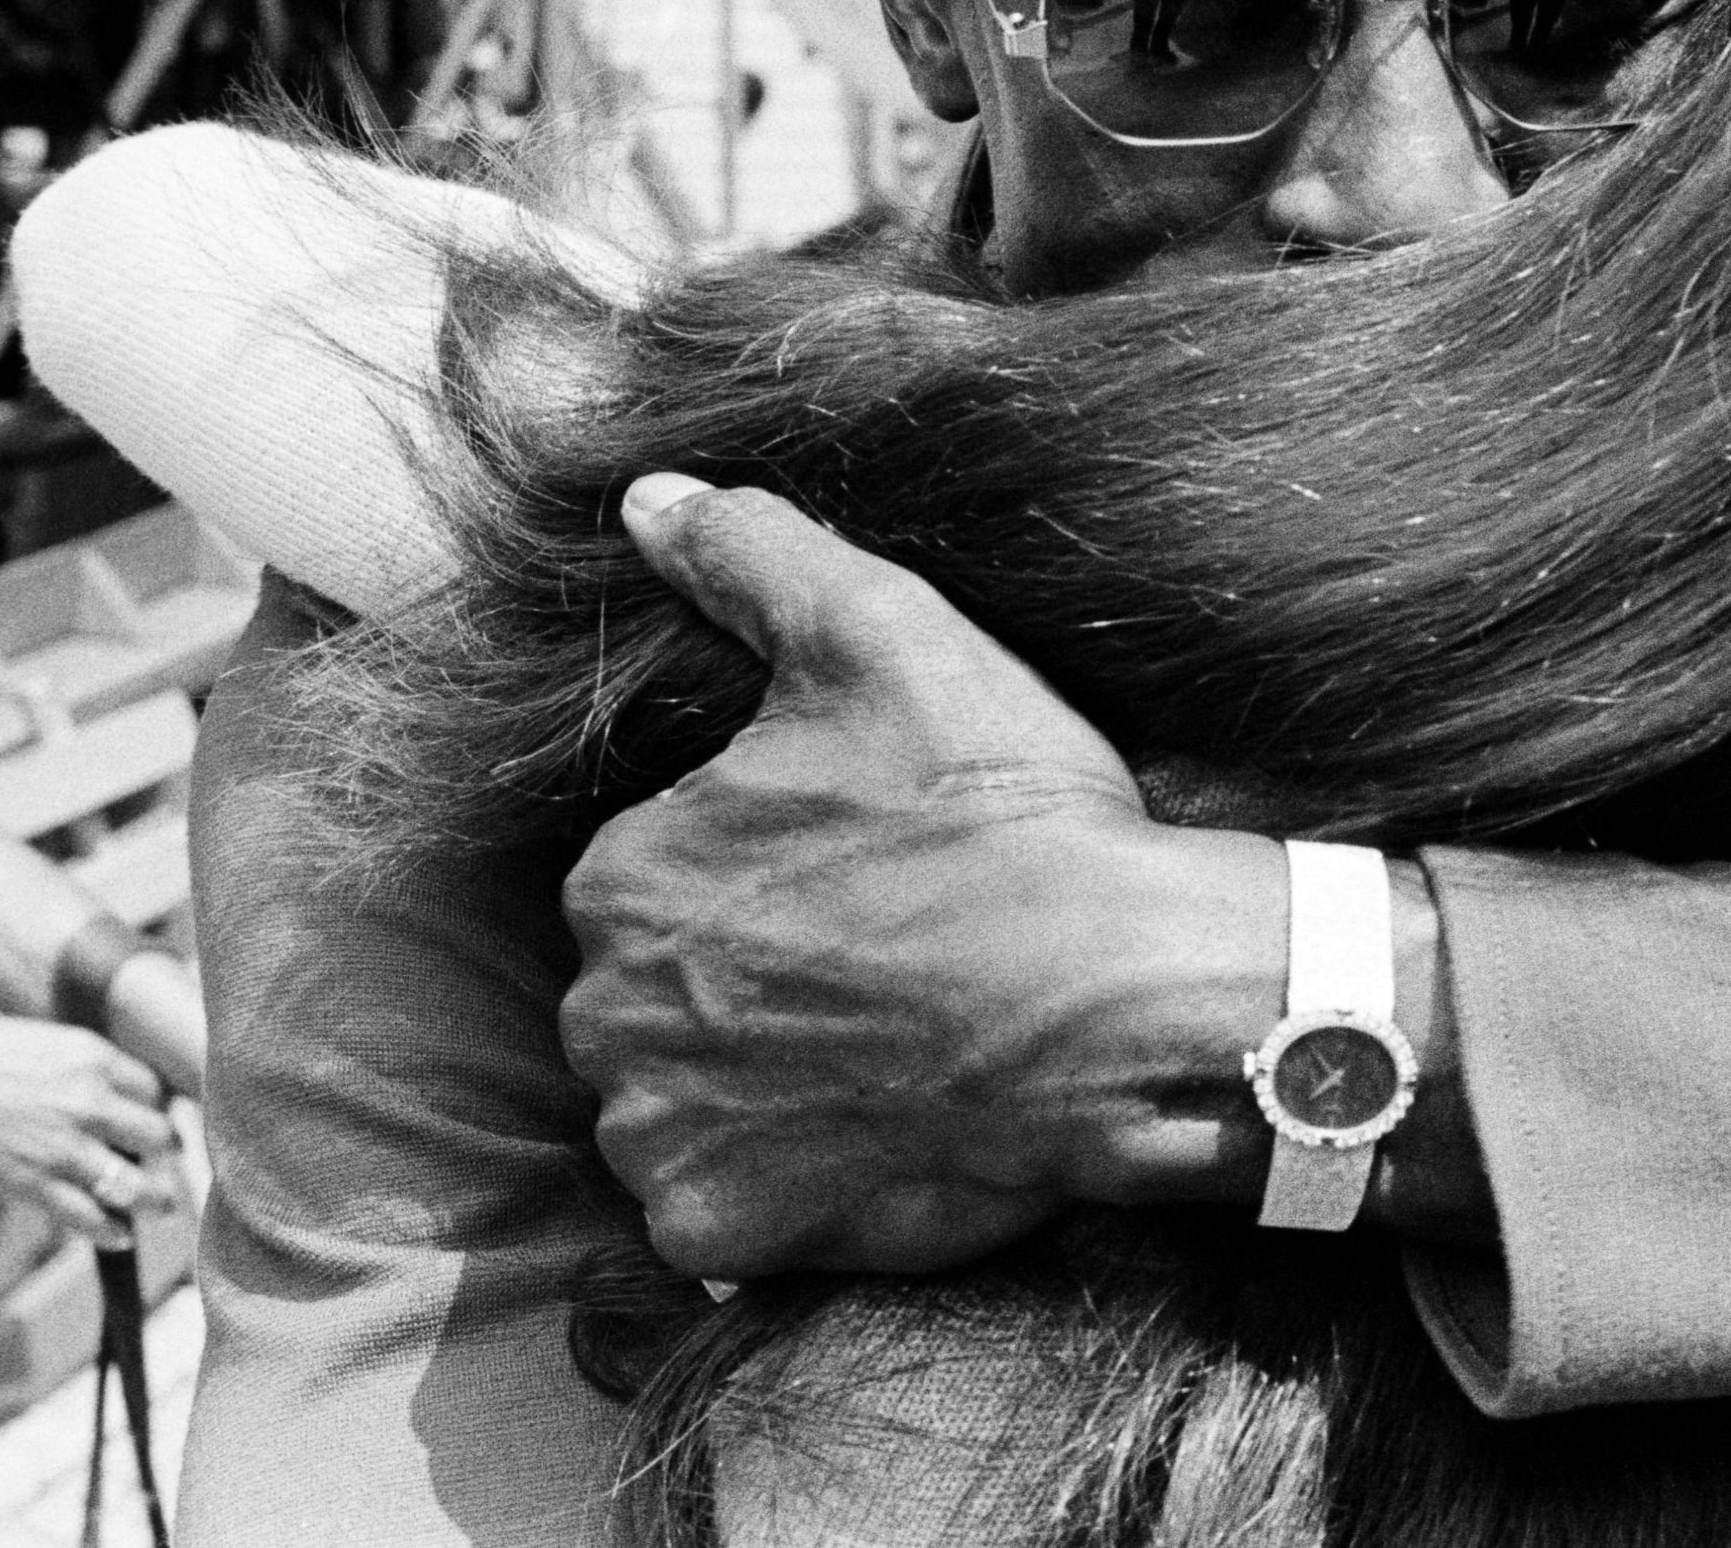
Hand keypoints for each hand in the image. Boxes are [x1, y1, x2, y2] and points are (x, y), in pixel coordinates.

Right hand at [0, 976, 174, 1247]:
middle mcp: (91, 1103)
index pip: (156, 1090)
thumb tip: (114, 1089)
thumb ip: (87, 1069)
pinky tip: (121, 1236)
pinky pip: (88, 1217)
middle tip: (169, 1163)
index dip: (160, 1110)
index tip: (160, 1123)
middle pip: (158, 1135)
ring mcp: (64, 1147)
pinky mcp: (33, 1184)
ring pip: (134, 1184)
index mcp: (97, 1060)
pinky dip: (110, 1231)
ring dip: (155, 1199)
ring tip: (163, 1207)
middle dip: (168, 1153)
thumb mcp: (51, 1043)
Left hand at [560, 477, 1286, 1277]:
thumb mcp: (886, 640)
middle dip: (748, 979)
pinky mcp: (728, 1233)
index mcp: (622, 872)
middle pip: (657, 993)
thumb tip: (642, 498)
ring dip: (759, 1082)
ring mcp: (664, 1136)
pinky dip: (785, 1177)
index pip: (656, 872)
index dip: (765, 868)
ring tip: (887, 1042)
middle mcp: (605, 1013)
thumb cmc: (1007, 816)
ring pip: (683, 1099)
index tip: (863, 871)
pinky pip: (725, 1208)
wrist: (1125, 1000)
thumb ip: (748, 557)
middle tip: (883, 959)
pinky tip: (879, 1121)